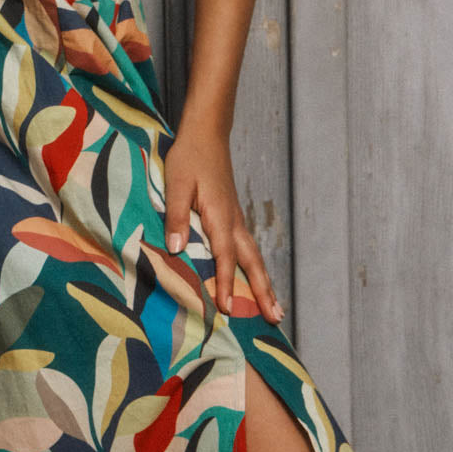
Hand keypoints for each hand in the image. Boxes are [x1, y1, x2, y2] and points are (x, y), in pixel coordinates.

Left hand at [162, 126, 284, 322]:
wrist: (207, 133)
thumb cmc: (189, 157)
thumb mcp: (176, 184)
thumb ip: (176, 217)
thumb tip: (176, 249)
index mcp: (220, 216)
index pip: (224, 257)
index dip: (225, 284)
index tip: (228, 309)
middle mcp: (234, 221)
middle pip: (252, 262)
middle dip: (263, 291)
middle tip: (276, 318)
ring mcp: (236, 219)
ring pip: (254, 257)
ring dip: (264, 283)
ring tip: (275, 309)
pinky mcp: (232, 216)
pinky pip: (248, 249)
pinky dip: (255, 268)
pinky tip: (255, 279)